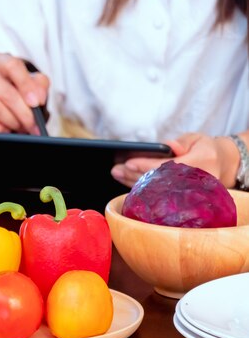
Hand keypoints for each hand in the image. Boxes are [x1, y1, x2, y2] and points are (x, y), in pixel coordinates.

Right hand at [0, 53, 49, 133]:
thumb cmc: (16, 89)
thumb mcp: (32, 82)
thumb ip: (39, 85)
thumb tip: (38, 99)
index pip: (12, 66)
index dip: (26, 85)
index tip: (37, 103)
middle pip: (6, 93)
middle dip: (24, 113)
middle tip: (34, 125)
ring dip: (13, 122)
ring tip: (22, 127)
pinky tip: (7, 130)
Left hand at [110, 133, 239, 187]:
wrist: (221, 166)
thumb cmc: (205, 148)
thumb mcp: (197, 138)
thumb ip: (182, 141)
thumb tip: (169, 145)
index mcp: (200, 163)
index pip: (167, 166)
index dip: (146, 165)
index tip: (129, 162)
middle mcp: (194, 182)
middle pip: (158, 180)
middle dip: (134, 174)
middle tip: (115, 169)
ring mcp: (187, 194)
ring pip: (155, 190)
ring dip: (132, 182)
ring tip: (116, 173)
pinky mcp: (180, 199)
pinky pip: (158, 195)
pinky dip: (140, 188)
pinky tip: (126, 181)